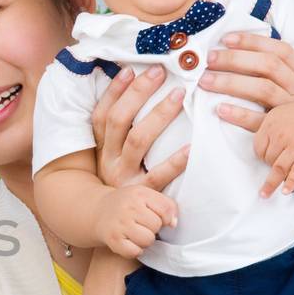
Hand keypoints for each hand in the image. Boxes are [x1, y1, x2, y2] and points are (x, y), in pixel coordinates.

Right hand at [91, 66, 189, 189]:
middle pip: (119, 120)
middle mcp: (109, 159)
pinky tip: (192, 148)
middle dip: (139, 94)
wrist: (110, 224)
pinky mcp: (140, 194)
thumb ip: (121, 132)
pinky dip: (175, 161)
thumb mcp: (112, 156)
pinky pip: (158, 176)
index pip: (102, 113)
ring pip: (138, 141)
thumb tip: (136, 93)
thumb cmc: (118, 182)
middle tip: (161, 73)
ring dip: (158, 115)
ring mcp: (124, 177)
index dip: (114, 91)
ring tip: (179, 96)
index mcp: (101, 148)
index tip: (131, 69)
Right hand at [94, 184, 177, 258]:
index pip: (166, 209)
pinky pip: (134, 252)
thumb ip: (165, 205)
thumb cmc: (128, 205)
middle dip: (153, 228)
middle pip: (156, 226)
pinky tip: (129, 242)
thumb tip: (173, 224)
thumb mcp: (145, 195)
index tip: (158, 217)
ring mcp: (119, 224)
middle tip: (142, 225)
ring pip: (147, 240)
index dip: (166, 217)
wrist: (97, 211)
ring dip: (145, 241)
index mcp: (139, 193)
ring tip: (137, 234)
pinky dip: (135, 250)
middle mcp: (128, 207)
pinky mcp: (113, 239)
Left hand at [200, 33, 293, 118]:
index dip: (253, 42)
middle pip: (269, 66)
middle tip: (209, 59)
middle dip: (236, 59)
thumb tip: (241, 51)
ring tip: (206, 80)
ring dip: (231, 83)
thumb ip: (279, 70)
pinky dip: (239, 114)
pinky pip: (260, 122)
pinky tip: (220, 109)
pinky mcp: (283, 132)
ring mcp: (293, 110)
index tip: (227, 39)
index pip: (281, 50)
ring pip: (263, 90)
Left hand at [252, 99, 293, 196]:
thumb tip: (229, 125)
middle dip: (269, 166)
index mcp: (271, 123)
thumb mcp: (276, 115)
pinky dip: (291, 182)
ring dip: (272, 182)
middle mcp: (283, 133)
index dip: (261, 157)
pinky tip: (285, 191)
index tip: (266, 159)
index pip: (258, 148)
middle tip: (274, 169)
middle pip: (268, 158)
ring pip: (280, 167)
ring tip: (264, 194)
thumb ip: (260, 127)